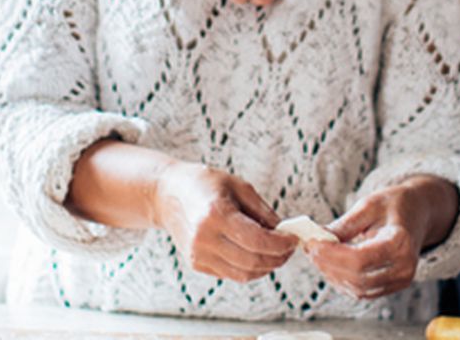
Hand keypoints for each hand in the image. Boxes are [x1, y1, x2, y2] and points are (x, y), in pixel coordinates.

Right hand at [153, 161, 297, 281]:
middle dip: (278, 257)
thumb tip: (284, 231)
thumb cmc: (203, 184)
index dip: (281, 243)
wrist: (166, 194)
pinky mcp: (196, 264)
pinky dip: (249, 268)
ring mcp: (198, 254)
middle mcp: (204, 238)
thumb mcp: (237, 185)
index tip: (293, 238)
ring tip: (276, 253)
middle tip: (289, 248)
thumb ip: (262, 210)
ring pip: (244, 273)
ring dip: (266, 267)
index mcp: (216, 214)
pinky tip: (256, 254)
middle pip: (253, 261)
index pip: (258, 240)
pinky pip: (231, 274)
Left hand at [306, 178, 456, 299]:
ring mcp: (400, 280)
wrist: (418, 212)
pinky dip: (342, 280)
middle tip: (309, 247)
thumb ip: (343, 225)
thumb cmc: (394, 205)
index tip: (312, 242)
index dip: (332, 255)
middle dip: (328, 265)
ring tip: (316, 253)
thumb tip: (317, 237)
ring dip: (332, 274)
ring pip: (358, 289)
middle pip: (357, 278)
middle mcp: (404, 268)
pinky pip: (362, 291)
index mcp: (401, 243)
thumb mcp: (368, 205)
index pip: (360, 259)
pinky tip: (329, 263)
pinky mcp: (392, 286)